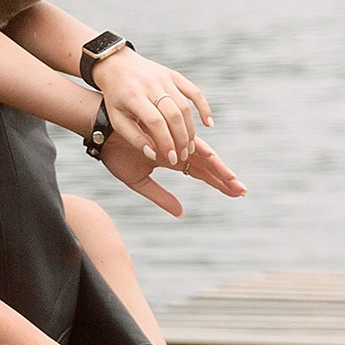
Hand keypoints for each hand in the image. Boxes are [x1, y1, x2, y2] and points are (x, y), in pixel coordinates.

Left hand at [92, 49, 212, 167]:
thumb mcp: (117, 119)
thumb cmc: (115, 97)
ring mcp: (164, 78)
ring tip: (190, 147)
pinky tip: (208, 123)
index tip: (172, 159)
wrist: (116, 65)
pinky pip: (194, 91)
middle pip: (173, 115)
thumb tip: (154, 154)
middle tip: (184, 156)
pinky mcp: (174, 75)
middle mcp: (151, 85)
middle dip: (181, 139)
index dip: (166, 142)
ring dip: (191, 129)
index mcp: (133, 96)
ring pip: (184, 106)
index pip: (155, 122)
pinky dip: (203, 107)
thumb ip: (135, 137)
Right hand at [99, 134, 245, 216]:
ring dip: (218, 169)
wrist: (101, 131)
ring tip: (234, 182)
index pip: (201, 174)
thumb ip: (160, 196)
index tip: (237, 192)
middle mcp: (178, 150)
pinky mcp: (167, 136)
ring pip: (203, 157)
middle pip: (207, 167)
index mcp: (174, 159)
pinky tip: (213, 160)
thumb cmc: (115, 153)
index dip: (219, 183)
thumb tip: (181, 213)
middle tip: (243, 191)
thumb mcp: (138, 181)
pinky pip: (187, 146)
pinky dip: (201, 154)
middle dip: (225, 179)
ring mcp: (174, 143)